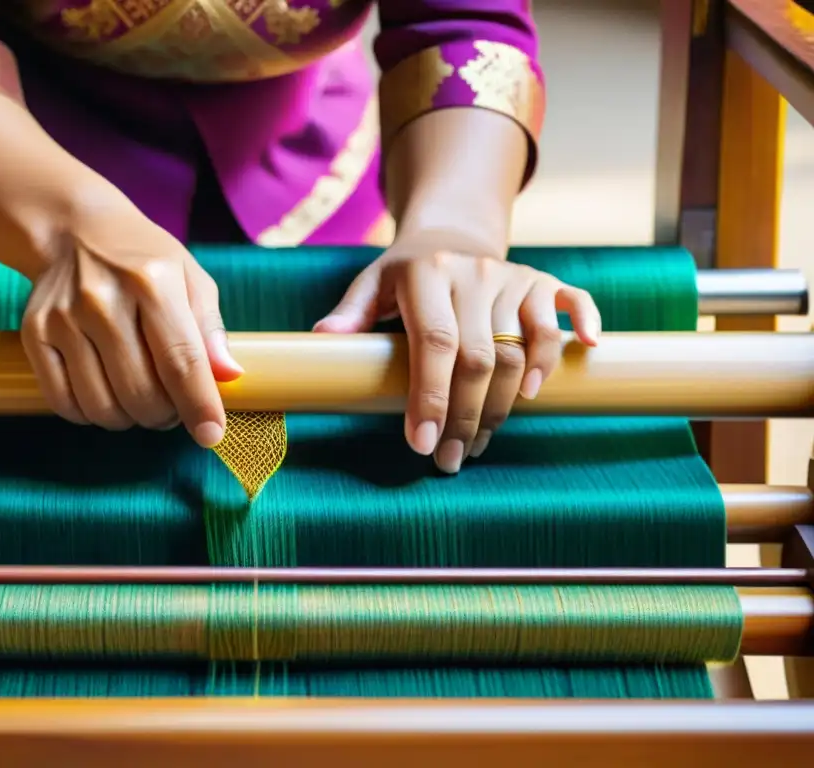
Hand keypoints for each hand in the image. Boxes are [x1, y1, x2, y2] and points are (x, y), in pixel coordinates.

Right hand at [21, 205, 242, 444]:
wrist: (73, 230)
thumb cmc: (143, 260)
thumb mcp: (189, 278)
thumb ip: (210, 329)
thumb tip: (230, 375)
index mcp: (151, 282)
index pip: (181, 361)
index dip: (198, 405)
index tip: (211, 434)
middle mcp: (103, 300)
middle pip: (141, 392)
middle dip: (165, 415)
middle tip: (171, 407)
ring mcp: (63, 318)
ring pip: (102, 406)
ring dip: (129, 419)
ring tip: (140, 402)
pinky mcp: (34, 333)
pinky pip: (63, 402)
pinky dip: (89, 415)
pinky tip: (106, 398)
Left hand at [314, 242, 600, 472]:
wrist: (449, 236)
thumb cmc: (405, 275)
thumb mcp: (373, 284)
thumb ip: (351, 311)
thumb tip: (320, 337)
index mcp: (427, 275)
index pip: (435, 343)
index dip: (432, 397)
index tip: (424, 445)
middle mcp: (474, 272)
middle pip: (480, 358)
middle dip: (466, 417)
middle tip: (453, 459)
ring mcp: (512, 277)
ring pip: (522, 349)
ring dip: (508, 404)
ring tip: (483, 440)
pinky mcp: (541, 281)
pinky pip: (569, 302)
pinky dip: (580, 326)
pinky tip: (582, 354)